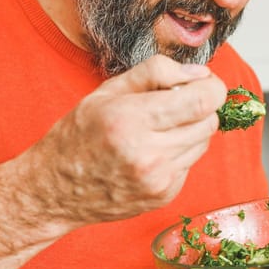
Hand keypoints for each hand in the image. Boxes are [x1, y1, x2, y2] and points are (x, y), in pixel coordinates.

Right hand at [28, 54, 225, 227]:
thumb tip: (199, 74)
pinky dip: (179, 152)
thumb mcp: (108, 90)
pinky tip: (151, 151)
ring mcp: (158, 180)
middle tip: (176, 103)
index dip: (212, 87)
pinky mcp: (164, 195)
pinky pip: (190, 163)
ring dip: (191, 130)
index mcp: (132, 120)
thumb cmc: (79, 134)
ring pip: (203, 142)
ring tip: (158, 128)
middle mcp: (148, 154)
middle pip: (209, 122)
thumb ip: (156, 72)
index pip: (202, 102)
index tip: (203, 83)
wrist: (56, 188)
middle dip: (201, 106)